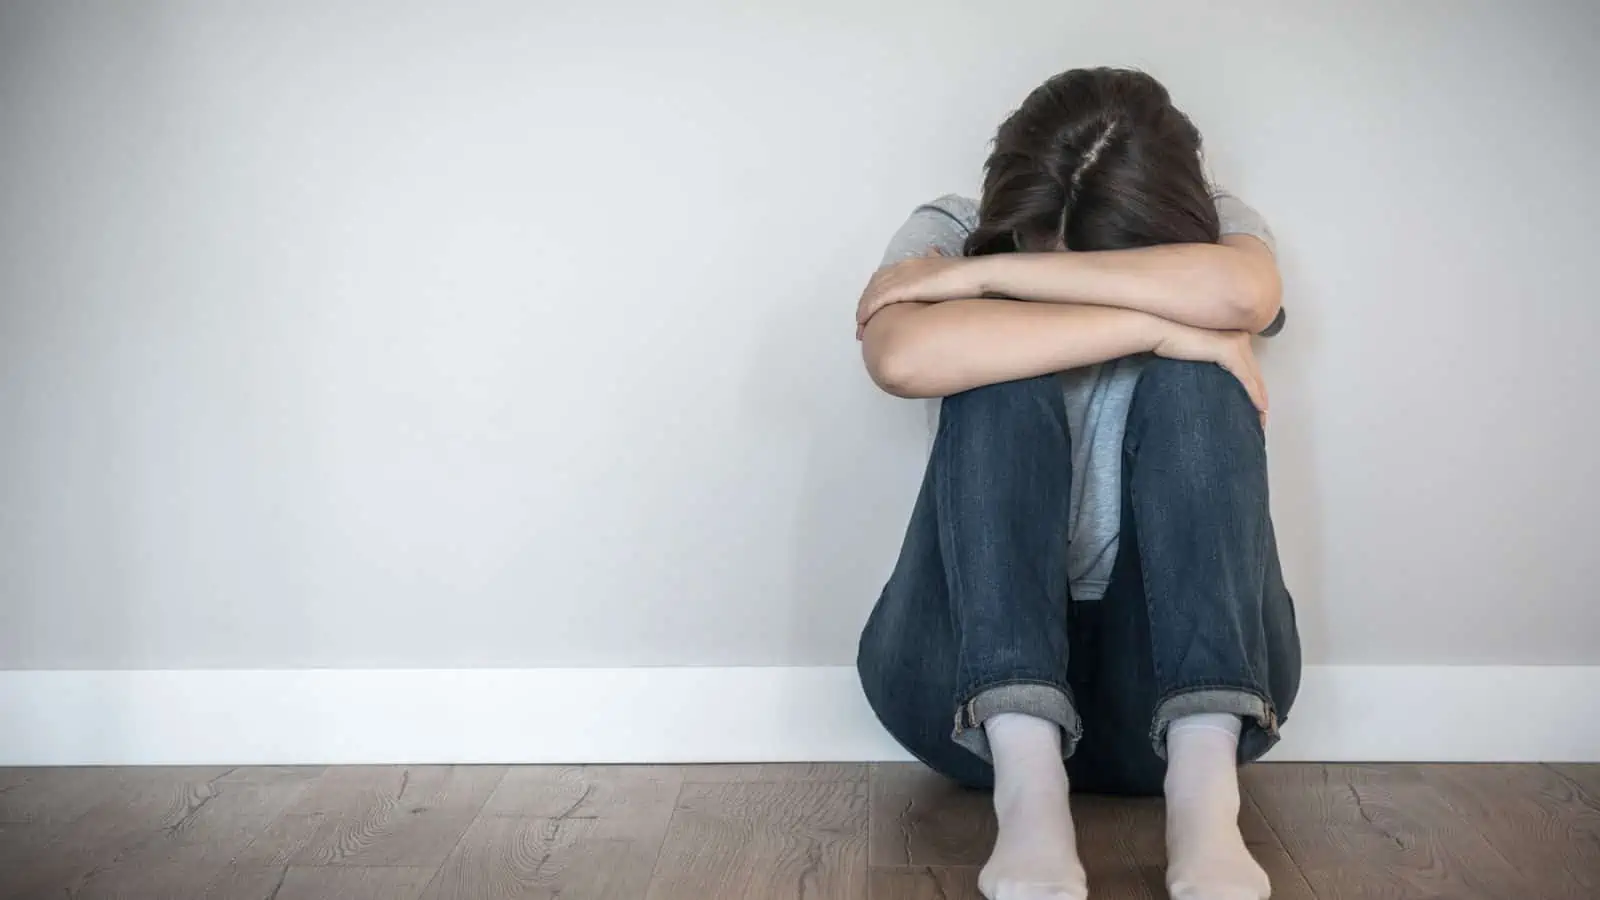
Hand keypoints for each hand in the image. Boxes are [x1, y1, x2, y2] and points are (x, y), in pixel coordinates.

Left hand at [856, 248, 976, 336]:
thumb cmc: (969, 277)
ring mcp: (902, 276)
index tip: (874, 310)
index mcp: (914, 263)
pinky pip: (877, 301)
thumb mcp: (949, 266)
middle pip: (875, 285)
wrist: (979, 276)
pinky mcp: (903, 288)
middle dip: (867, 304)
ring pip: (872, 294)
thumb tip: (932, 251)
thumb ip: (936, 264)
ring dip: (863, 311)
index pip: (886, 277)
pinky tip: (863, 323)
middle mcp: (904, 267)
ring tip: (861, 330)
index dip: (877, 294)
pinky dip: (867, 312)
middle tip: (863, 324)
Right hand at [1152, 322, 1268, 424]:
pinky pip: (1247, 378)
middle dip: (1260, 394)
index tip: (1254, 403)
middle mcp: (1238, 335)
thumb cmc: (1170, 339)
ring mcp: (1236, 342)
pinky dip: (1254, 395)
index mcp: (1231, 333)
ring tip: (1261, 417)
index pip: (1247, 363)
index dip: (1253, 385)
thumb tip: (1204, 376)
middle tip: (1262, 415)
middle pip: (1254, 370)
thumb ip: (1205, 357)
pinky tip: (1259, 408)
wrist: (1159, 328)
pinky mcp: (1229, 350)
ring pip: (1254, 376)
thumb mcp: (1194, 348)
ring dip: (1259, 398)